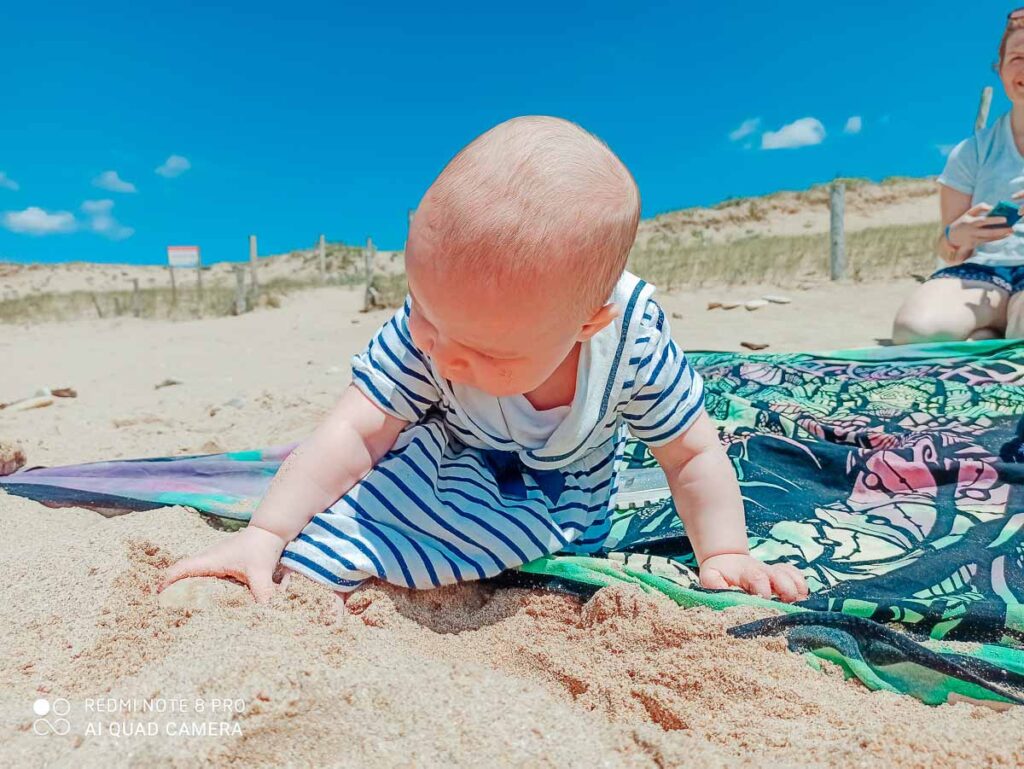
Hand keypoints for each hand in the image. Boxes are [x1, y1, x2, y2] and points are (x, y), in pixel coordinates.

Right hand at [158, 525, 287, 603]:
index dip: (167, 583)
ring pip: (193, 575)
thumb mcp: (261, 572)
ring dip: (185, 589)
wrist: (271, 531)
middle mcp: (207, 560)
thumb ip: (262, 593)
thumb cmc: (261, 547)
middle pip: (182, 574)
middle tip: (167, 610)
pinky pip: (205, 577)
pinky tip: (204, 602)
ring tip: (181, 610)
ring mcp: (214, 562)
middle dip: (172, 590)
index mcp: (209, 560)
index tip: (158, 597)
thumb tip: (263, 615)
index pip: (180, 569)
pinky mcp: (222, 565)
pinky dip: (200, 587)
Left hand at [699, 553, 807, 602]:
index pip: (759, 579)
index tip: (764, 605)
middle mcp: (765, 571)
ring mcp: (775, 572)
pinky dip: (802, 585)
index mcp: (747, 572)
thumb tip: (721, 595)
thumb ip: (714, 584)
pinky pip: (797, 576)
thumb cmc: (719, 573)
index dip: (764, 593)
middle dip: (787, 592)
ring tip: (796, 604)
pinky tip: (800, 596)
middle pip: (782, 577)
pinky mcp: (783, 575)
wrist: (727, 561)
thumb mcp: (710, 577)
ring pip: (792, 576)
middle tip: (785, 606)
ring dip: (798, 590)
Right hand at [946, 203, 1014, 256]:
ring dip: (1001, 235)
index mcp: (970, 222)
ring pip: (989, 238)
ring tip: (1010, 231)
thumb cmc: (962, 222)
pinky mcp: (974, 244)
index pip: (983, 221)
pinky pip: (988, 241)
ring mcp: (973, 239)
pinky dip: (997, 238)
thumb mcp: (968, 212)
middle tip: (1011, 228)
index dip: (994, 220)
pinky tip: (1005, 235)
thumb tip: (992, 207)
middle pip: (988, 232)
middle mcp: (972, 232)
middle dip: (1000, 230)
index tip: (1004, 219)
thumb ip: (980, 207)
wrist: (951, 236)